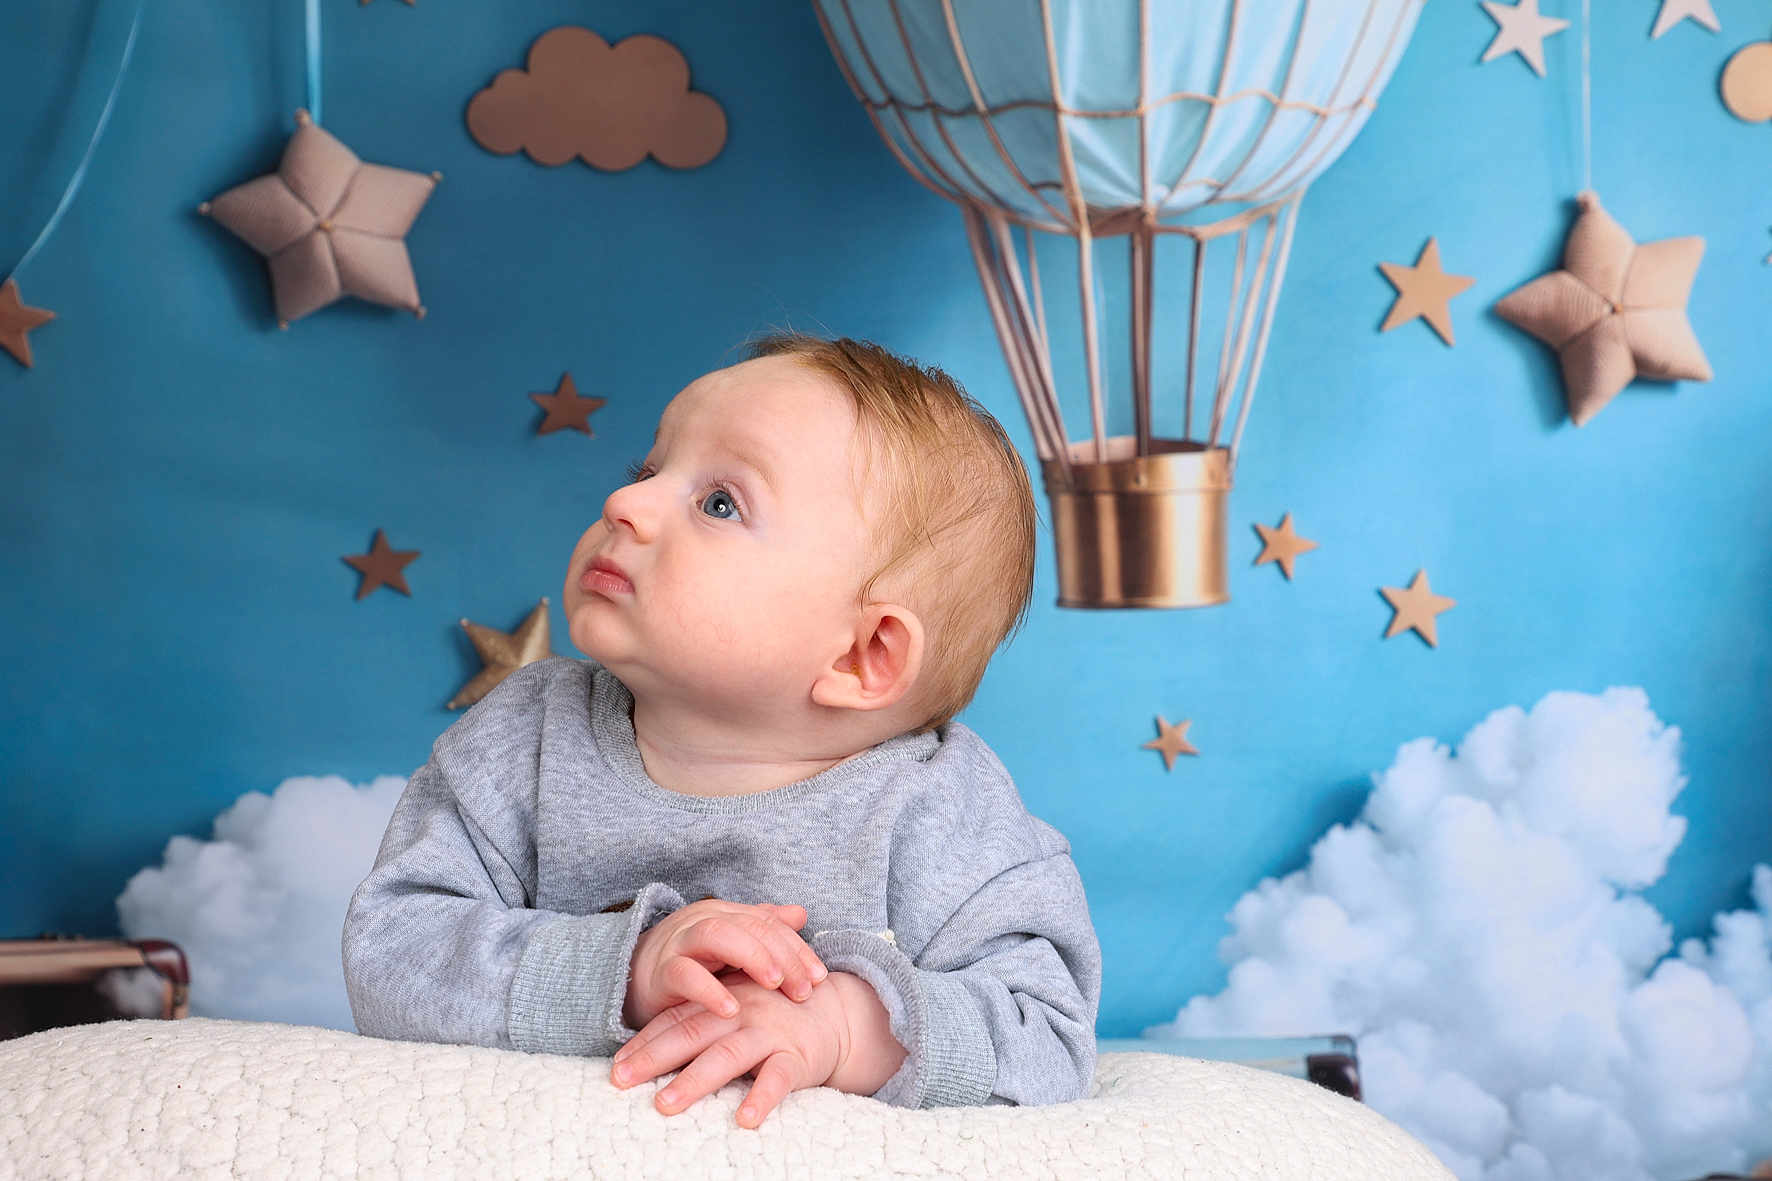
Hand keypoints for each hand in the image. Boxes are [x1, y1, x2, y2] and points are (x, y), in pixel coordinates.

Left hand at [610, 966, 846, 1128]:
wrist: (835, 1013)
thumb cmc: (774, 1016)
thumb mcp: (737, 1009)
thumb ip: (700, 1022)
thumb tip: (648, 1050)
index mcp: (723, 1003)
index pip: (676, 1020)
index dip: (644, 1042)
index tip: (616, 1066)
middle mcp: (741, 1013)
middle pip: (692, 1034)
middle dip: (654, 1058)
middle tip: (621, 1080)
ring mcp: (768, 1034)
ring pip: (727, 1055)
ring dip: (695, 1080)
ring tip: (665, 1104)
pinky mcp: (796, 1057)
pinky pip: (777, 1078)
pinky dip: (762, 1098)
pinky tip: (745, 1119)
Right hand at [625, 898, 827, 1030]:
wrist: (635, 979)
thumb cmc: (694, 966)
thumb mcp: (732, 951)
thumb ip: (764, 931)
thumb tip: (801, 913)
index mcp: (726, 915)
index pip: (769, 924)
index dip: (797, 949)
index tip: (820, 979)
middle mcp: (704, 921)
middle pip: (750, 926)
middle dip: (782, 956)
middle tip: (805, 988)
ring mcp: (680, 944)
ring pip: (718, 935)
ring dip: (751, 957)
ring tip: (774, 984)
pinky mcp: (660, 972)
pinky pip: (684, 974)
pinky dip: (709, 991)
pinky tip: (732, 1010)